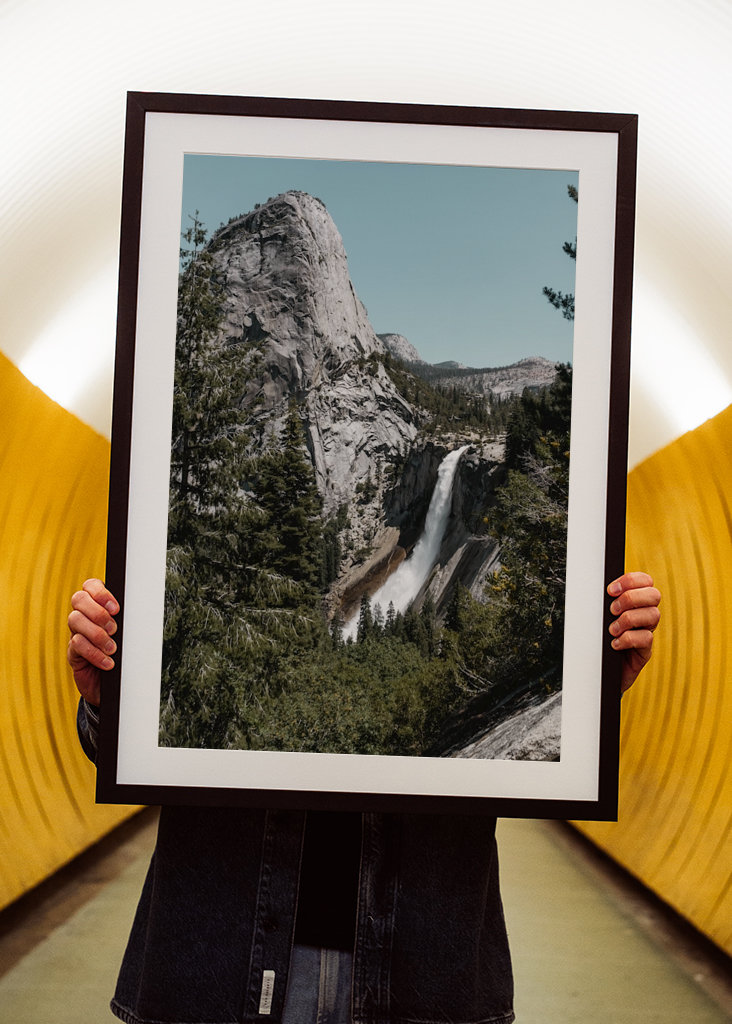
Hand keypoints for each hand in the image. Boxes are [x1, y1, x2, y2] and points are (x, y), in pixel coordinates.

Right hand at [67, 579, 119, 705]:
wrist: (116, 685)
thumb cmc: (126, 654)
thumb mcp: (129, 634)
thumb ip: (129, 620)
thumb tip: (141, 609)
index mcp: (98, 605)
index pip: (90, 585)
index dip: (100, 593)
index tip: (116, 608)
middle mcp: (84, 616)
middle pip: (78, 599)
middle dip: (98, 612)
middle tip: (114, 629)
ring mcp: (76, 632)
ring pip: (75, 620)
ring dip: (96, 634)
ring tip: (112, 648)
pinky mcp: (73, 652)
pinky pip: (76, 644)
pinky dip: (94, 653)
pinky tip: (108, 662)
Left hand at [607, 571, 660, 692]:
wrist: (598, 671)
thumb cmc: (597, 640)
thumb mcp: (599, 618)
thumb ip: (603, 602)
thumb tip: (593, 587)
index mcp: (635, 602)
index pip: (645, 581)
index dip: (631, 580)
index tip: (610, 590)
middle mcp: (644, 615)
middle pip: (654, 595)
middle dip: (631, 598)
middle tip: (612, 610)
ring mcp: (646, 632)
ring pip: (653, 615)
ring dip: (628, 619)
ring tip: (612, 630)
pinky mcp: (645, 651)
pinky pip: (646, 638)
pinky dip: (628, 639)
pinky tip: (614, 644)